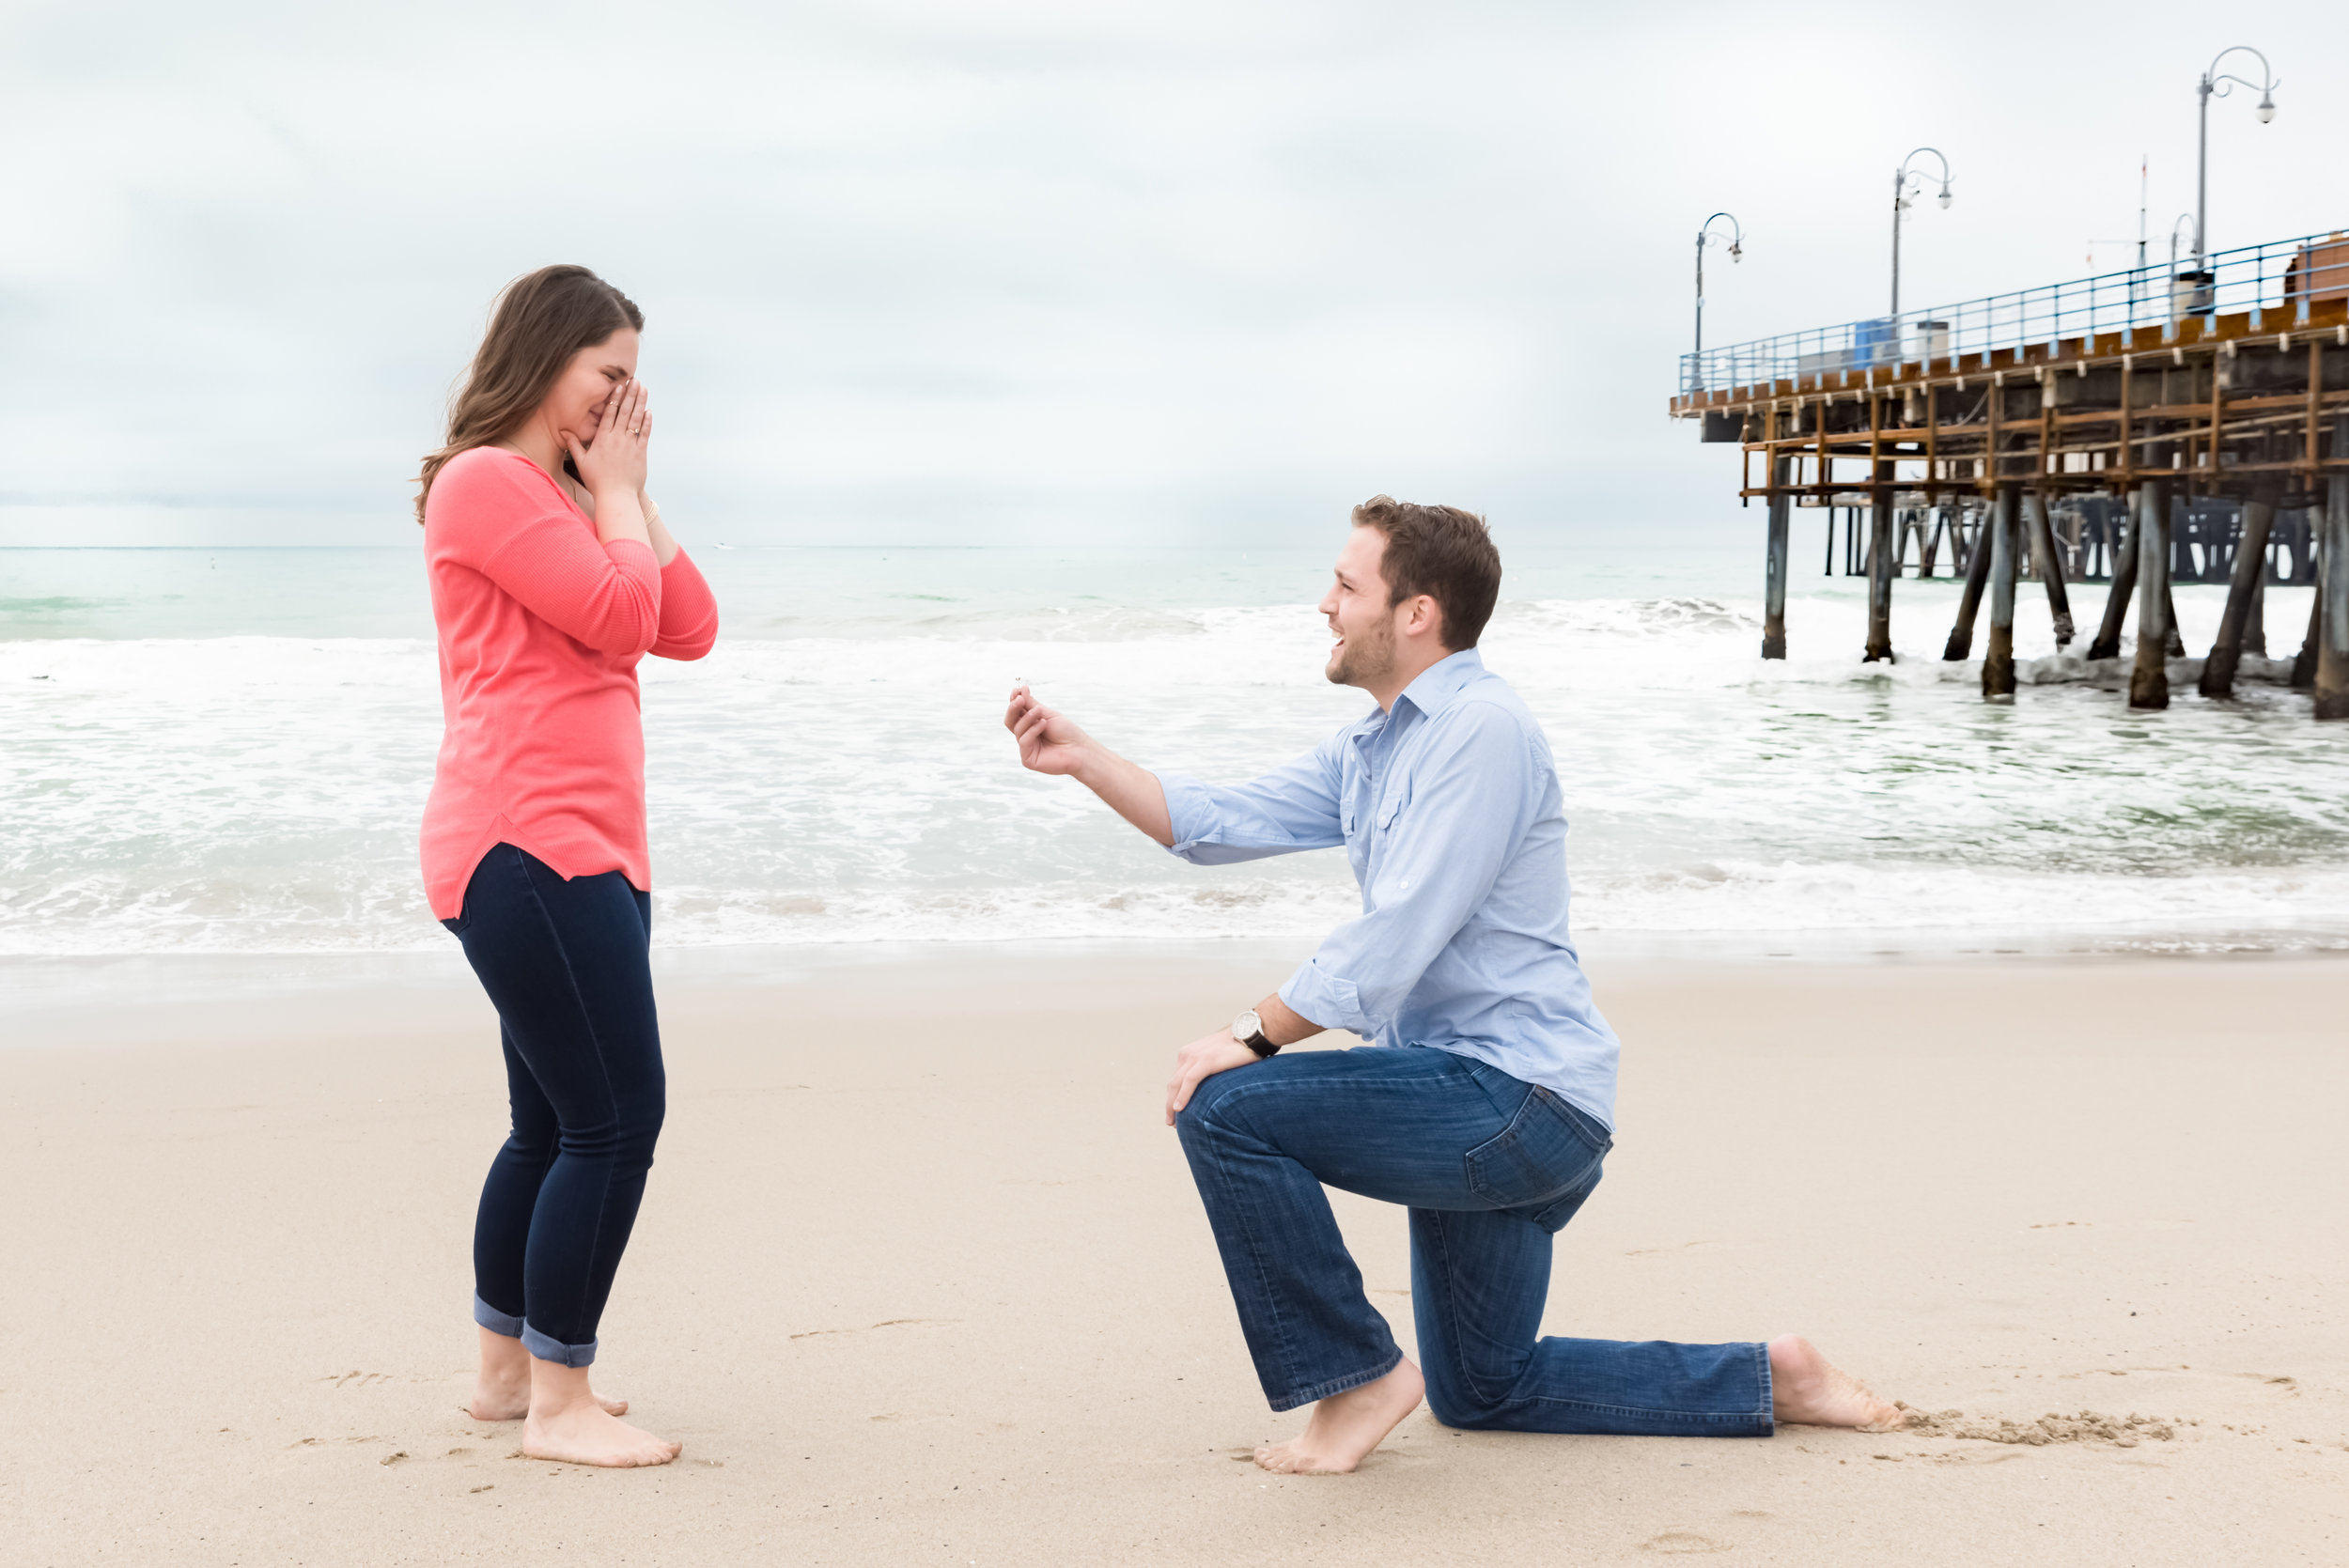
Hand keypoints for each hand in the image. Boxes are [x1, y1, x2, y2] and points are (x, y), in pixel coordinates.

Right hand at [566, 379, 650, 500]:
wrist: (616, 496)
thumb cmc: (597, 481)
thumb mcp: (582, 461)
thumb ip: (573, 445)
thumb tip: (563, 432)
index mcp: (602, 439)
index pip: (609, 413)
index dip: (615, 398)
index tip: (619, 385)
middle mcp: (616, 438)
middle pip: (624, 412)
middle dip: (630, 394)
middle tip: (634, 380)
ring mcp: (629, 445)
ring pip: (636, 419)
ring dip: (640, 403)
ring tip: (643, 389)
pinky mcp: (640, 453)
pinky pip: (644, 434)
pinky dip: (647, 422)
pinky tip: (649, 411)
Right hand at [1005, 683, 1097, 776]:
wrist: (1079, 749)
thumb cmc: (1066, 732)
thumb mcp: (1047, 714)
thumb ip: (1032, 705)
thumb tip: (1020, 690)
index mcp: (1030, 726)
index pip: (1016, 713)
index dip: (1014, 701)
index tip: (1017, 690)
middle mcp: (1026, 736)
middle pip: (1010, 721)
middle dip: (1013, 708)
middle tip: (1019, 698)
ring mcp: (1026, 748)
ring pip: (1017, 729)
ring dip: (1027, 718)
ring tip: (1039, 711)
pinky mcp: (1028, 759)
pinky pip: (1023, 741)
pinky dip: (1032, 730)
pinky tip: (1043, 724)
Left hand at [1164, 1027, 1261, 1124]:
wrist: (1252, 1034)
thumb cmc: (1239, 1049)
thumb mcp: (1217, 1059)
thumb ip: (1208, 1071)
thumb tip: (1209, 1091)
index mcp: (1189, 1054)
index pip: (1176, 1080)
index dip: (1173, 1098)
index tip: (1175, 1114)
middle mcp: (1188, 1054)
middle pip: (1173, 1084)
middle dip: (1169, 1105)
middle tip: (1171, 1122)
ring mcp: (1195, 1056)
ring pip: (1177, 1084)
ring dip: (1172, 1105)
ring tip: (1172, 1122)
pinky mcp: (1206, 1060)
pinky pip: (1190, 1081)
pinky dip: (1182, 1096)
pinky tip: (1179, 1109)